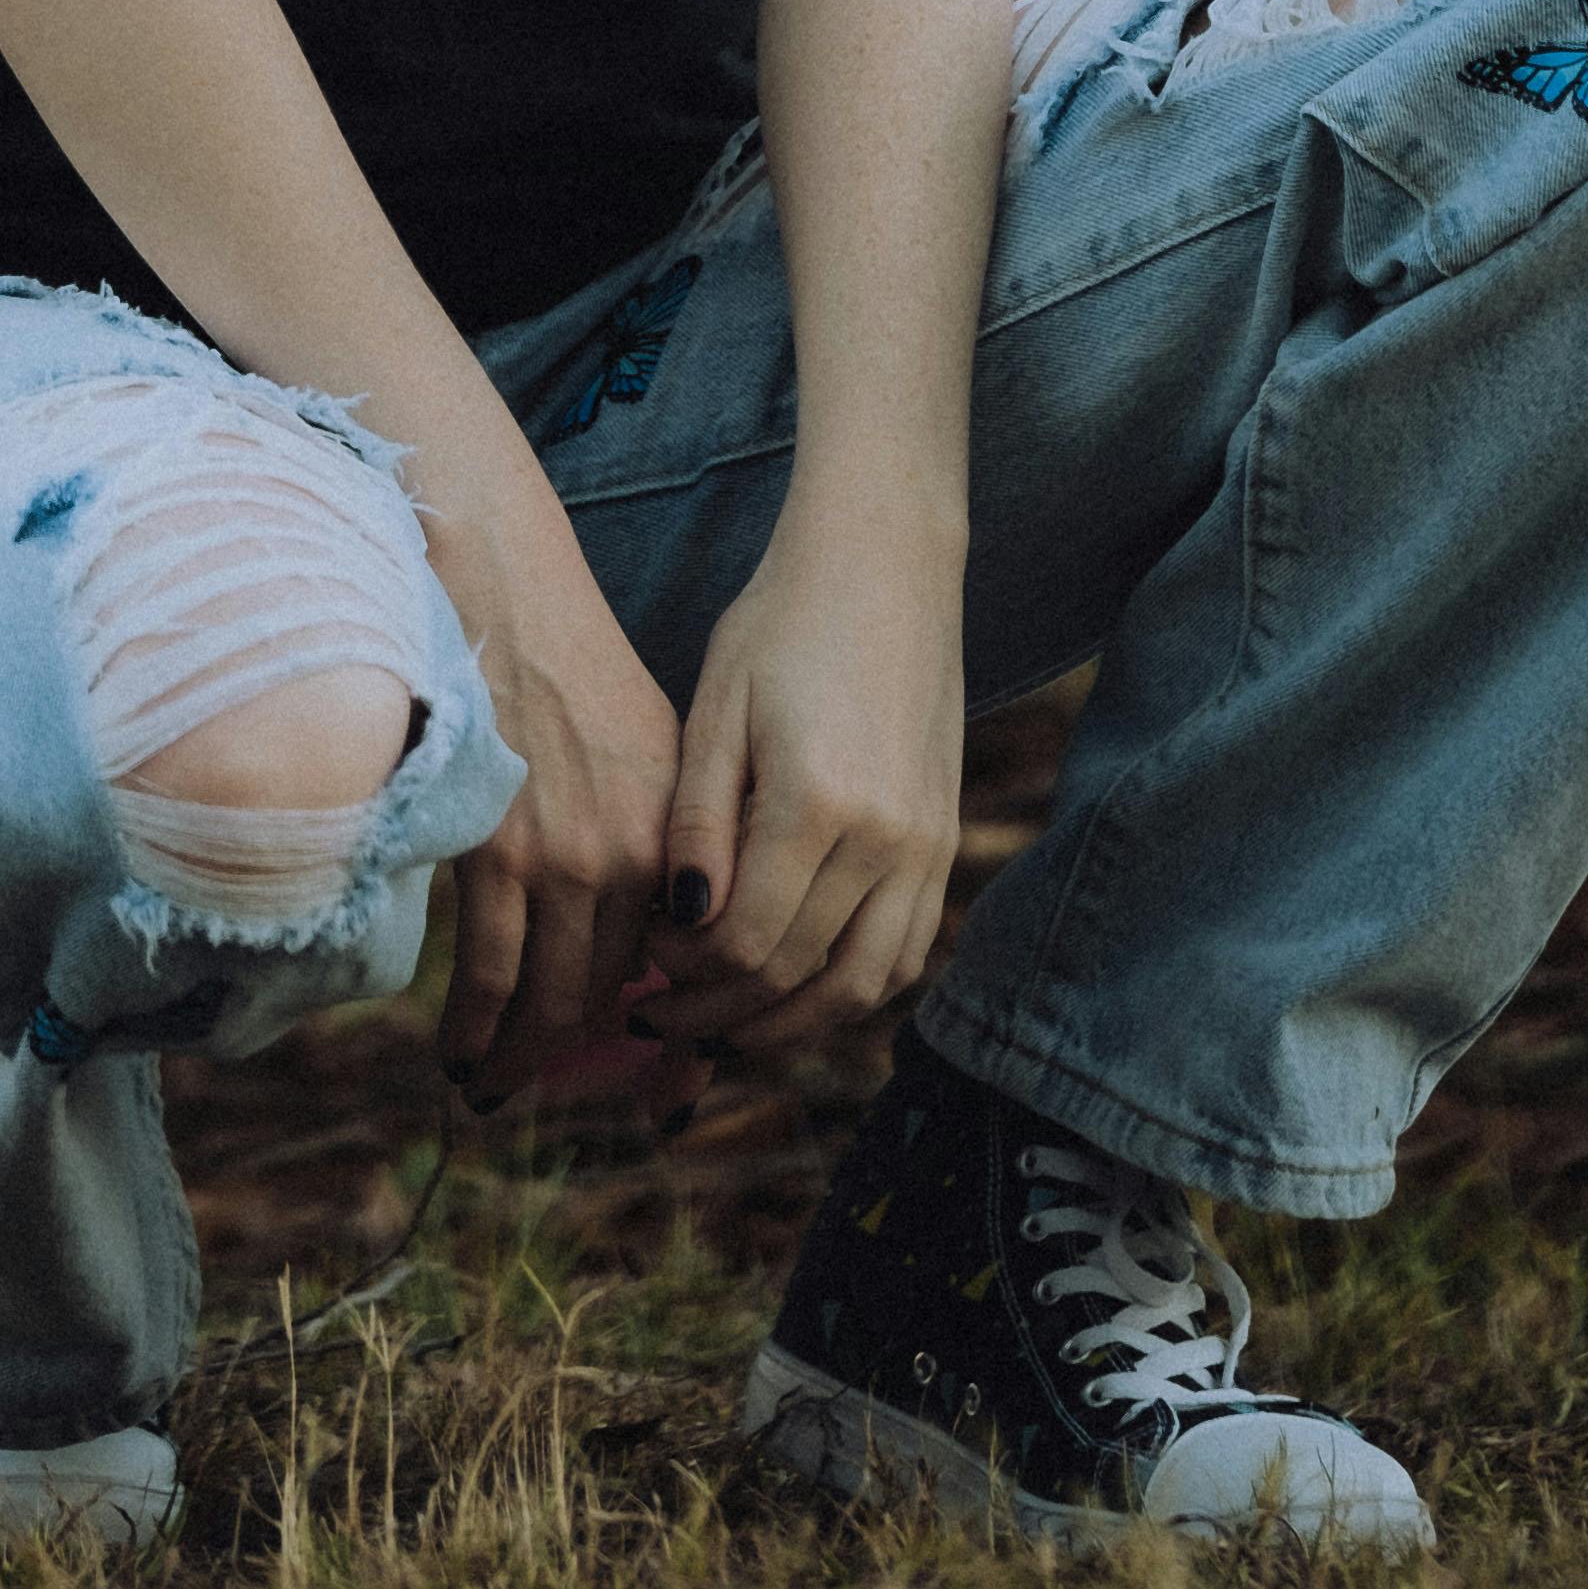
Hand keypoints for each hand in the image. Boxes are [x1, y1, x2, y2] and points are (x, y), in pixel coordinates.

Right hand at [425, 453, 685, 1106]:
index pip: (679, 972)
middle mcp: (635, 855)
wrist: (505, 591)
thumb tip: (657, 949)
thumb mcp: (651, 755)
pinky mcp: (495, 851)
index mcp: (680, 833)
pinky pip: (489, 975)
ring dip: (517, 1060)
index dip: (666, 1042)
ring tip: (491, 1086)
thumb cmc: (572, 668)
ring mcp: (564, 857)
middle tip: (543, 1088)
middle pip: (611, 998)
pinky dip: (474, 1029)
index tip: (653, 1091)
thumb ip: (660, 847)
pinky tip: (460, 1052)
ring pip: (549, 1000)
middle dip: (578, 1059)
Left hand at [645, 482, 962, 1066]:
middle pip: (797, 975)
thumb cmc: (782, 623)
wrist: (885, 563)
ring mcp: (927, 846)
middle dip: (720, 1012)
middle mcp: (885, 838)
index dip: (685, 973)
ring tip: (725, 1026)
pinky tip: (797, 989)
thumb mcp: (717, 706)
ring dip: (788, 1025)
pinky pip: (905, 955)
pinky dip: (849, 993)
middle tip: (664, 1014)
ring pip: (861, 988)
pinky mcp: (944, 842)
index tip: (643, 963)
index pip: (745, 943)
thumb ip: (697, 821)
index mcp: (817, 800)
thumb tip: (681, 923)